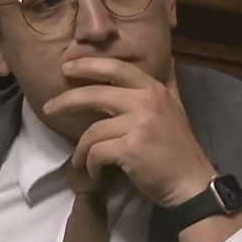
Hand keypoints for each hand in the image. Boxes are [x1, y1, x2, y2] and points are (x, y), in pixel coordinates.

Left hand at [43, 58, 217, 208]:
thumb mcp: (176, 109)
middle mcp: (147, 102)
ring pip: (93, 131)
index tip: (67, 69)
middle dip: (67, 100)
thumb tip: (168, 58)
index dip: (88, 65)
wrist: (192, 183)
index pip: (115, 68)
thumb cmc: (180, 149)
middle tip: (49, 108)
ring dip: (81, 148)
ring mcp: (139, 125)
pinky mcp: (130, 149)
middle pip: (95, 94)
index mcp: (154, 90)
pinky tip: (95, 172)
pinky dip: (91, 165)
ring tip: (80, 160)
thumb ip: (167, 84)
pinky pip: (96, 153)